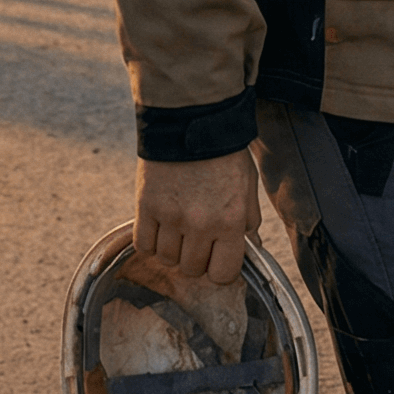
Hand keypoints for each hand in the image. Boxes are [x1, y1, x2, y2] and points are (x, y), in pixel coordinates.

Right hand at [133, 149, 261, 284]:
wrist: (191, 118)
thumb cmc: (224, 152)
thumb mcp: (247, 183)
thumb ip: (248, 218)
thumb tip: (250, 246)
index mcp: (230, 221)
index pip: (223, 274)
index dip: (220, 269)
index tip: (216, 258)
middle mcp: (200, 224)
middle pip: (191, 270)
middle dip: (195, 257)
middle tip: (196, 237)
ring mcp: (171, 217)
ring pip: (166, 259)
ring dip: (172, 248)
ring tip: (177, 226)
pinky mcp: (146, 207)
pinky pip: (143, 245)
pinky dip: (150, 240)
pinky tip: (159, 224)